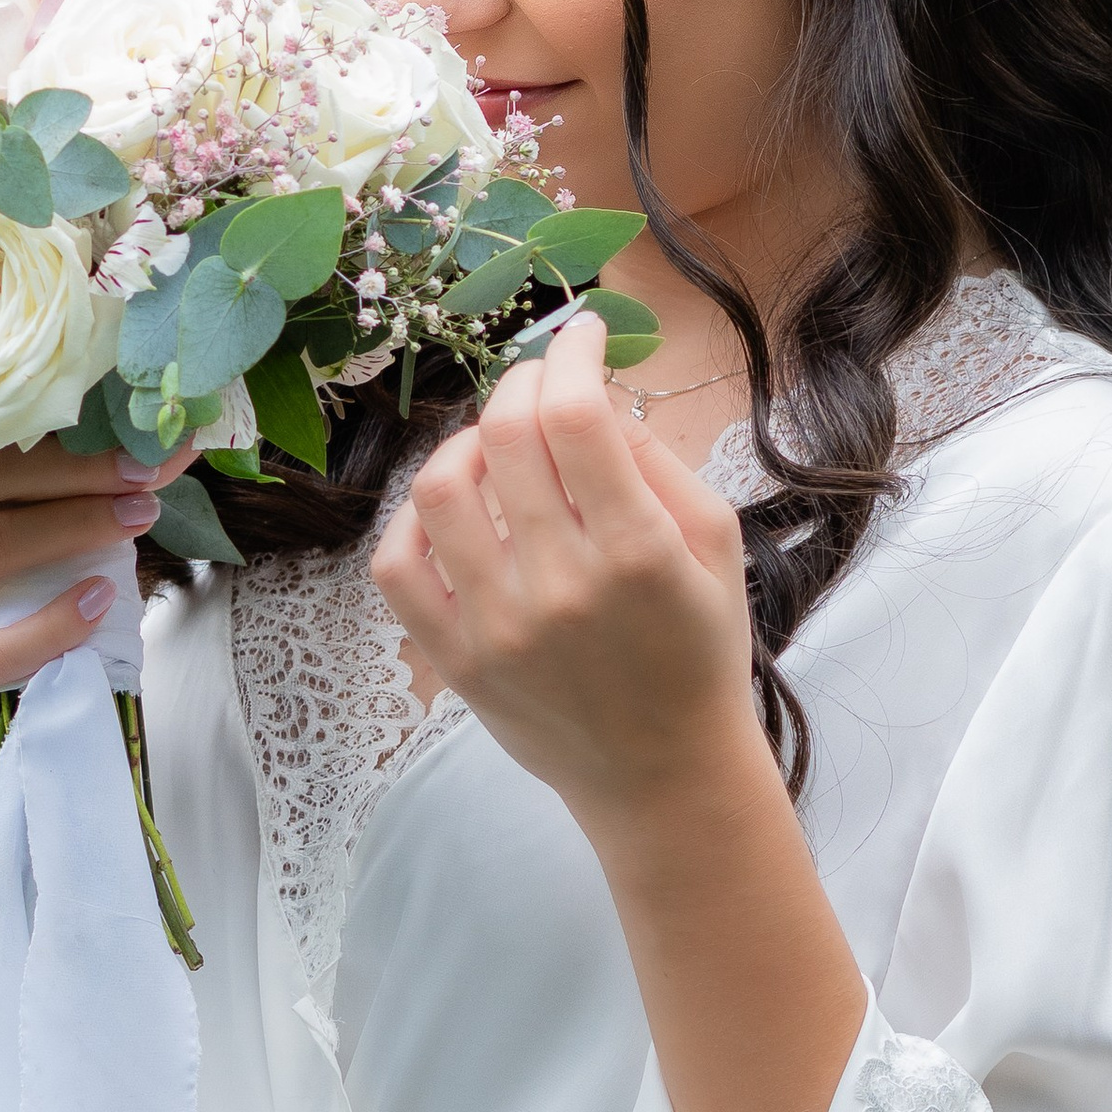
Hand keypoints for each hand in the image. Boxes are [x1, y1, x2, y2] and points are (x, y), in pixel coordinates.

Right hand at [0, 429, 194, 834]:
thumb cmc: (3, 573)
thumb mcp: (25, 511)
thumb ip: (78, 470)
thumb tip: (175, 437)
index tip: (67, 379)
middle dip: (76, 467)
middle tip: (144, 469)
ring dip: (76, 525)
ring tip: (139, 517)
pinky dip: (55, 621)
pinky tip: (100, 599)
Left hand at [370, 312, 765, 832]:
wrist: (665, 777)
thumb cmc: (699, 651)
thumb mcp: (715, 545)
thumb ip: (655, 459)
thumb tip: (589, 390)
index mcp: (637, 553)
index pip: (575, 415)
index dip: (572, 353)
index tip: (583, 335)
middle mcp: (561, 587)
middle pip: (507, 435)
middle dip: (524, 381)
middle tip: (544, 381)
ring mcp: (497, 628)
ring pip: (441, 487)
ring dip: (468, 440)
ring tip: (499, 445)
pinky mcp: (455, 661)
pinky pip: (397, 563)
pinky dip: (413, 517)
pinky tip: (454, 507)